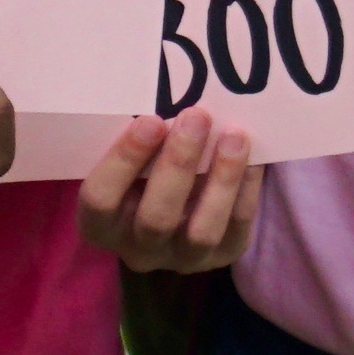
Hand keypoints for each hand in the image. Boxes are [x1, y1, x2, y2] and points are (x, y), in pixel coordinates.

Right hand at [75, 113, 258, 274]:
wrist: (173, 201)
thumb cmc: (140, 167)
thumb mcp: (124, 159)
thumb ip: (135, 140)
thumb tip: (162, 96)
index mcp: (100, 225)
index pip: (101, 199)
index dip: (124, 161)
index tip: (150, 120)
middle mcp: (137, 250)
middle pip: (156, 218)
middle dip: (179, 164)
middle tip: (197, 116)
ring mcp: (180, 258)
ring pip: (202, 231)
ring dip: (221, 179)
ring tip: (234, 135)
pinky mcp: (220, 256)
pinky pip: (236, 227)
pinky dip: (246, 189)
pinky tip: (254, 155)